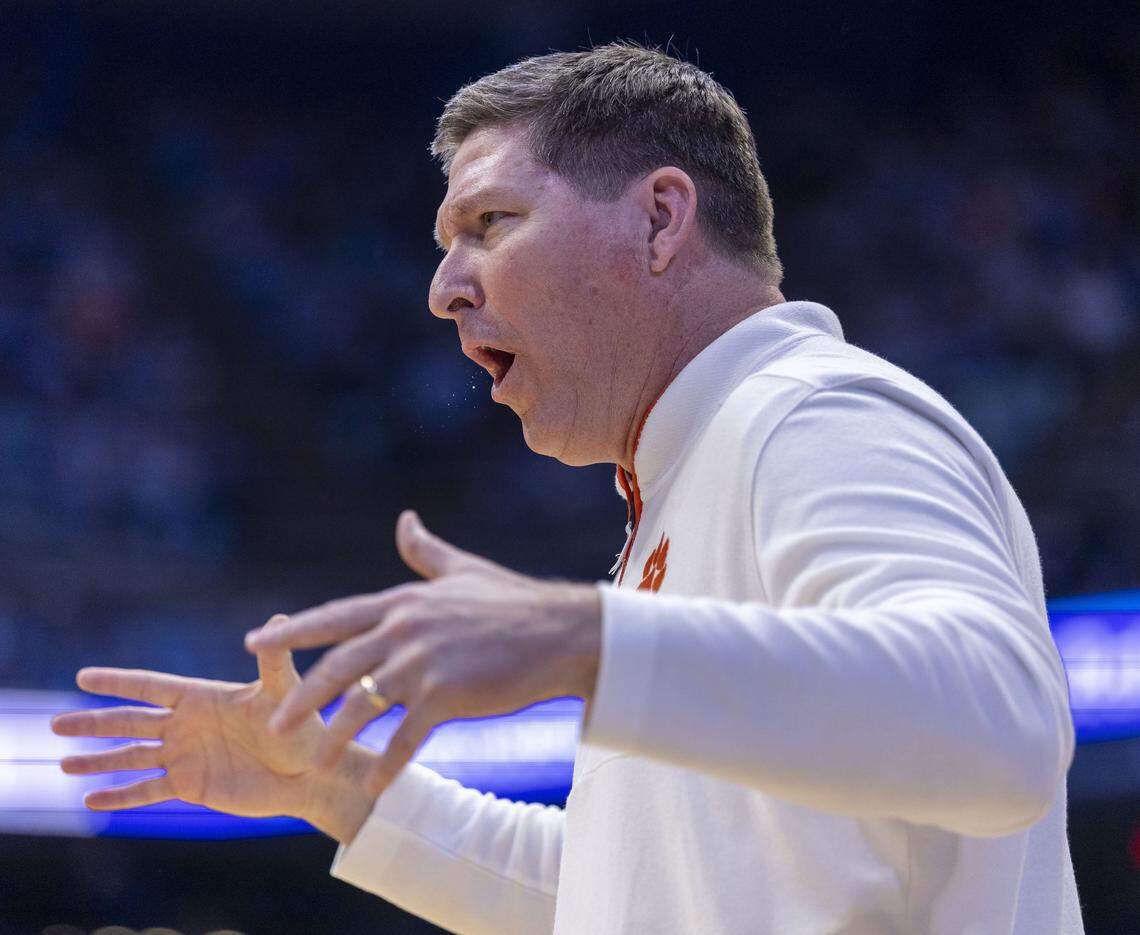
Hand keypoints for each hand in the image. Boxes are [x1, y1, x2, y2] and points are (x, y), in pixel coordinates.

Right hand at [51, 615, 329, 817]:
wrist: (311, 773)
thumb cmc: (301, 727)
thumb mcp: (283, 693)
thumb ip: (272, 662)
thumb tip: (278, 620)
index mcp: (202, 698)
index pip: (150, 686)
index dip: (117, 682)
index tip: (83, 675)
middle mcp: (187, 725)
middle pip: (130, 722)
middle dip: (93, 722)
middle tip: (55, 722)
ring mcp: (186, 756)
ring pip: (131, 757)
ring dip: (97, 760)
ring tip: (63, 763)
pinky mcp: (190, 786)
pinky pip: (146, 792)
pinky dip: (119, 796)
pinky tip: (91, 800)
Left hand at [244, 509, 601, 798]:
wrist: (560, 632)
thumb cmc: (513, 601)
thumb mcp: (462, 571)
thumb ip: (425, 551)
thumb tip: (404, 520)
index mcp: (402, 602)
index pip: (334, 616)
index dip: (292, 630)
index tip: (255, 641)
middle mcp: (404, 630)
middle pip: (337, 666)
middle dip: (300, 697)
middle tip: (272, 723)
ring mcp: (424, 663)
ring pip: (363, 705)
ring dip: (335, 737)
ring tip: (315, 762)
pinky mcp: (448, 695)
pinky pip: (406, 737)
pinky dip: (388, 763)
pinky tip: (374, 786)